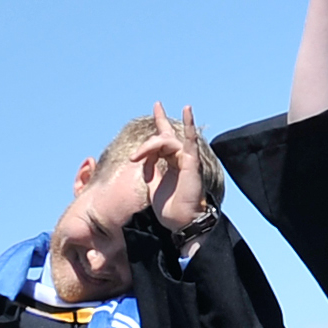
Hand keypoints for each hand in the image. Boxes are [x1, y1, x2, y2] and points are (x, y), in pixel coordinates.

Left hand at [137, 103, 211, 231]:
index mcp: (172, 161)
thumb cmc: (169, 207)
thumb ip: (149, 168)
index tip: (157, 106)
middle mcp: (180, 157)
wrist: (180, 222)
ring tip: (136, 159)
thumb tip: (142, 158)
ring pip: (166, 140)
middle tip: (150, 121)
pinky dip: (189, 124)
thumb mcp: (152, 184)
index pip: (165, 137)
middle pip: (164, 136)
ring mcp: (187, 158)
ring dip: (148, 148)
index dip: (161, 120)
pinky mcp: (191, 162)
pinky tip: (187, 109)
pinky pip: (189, 141)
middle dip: (158, 124)